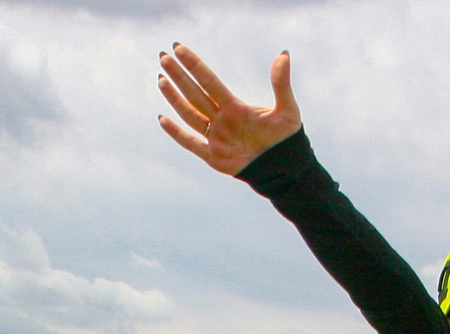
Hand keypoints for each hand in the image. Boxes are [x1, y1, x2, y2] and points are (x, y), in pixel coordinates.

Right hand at [158, 44, 300, 175]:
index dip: (194, 65)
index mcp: (235, 107)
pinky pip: (191, 143)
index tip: (178, 48)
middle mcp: (222, 120)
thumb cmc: (286, 139)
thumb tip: (283, 54)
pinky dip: (177, 133)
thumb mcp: (287, 109)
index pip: (209, 81)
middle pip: (195, 94)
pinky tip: (163, 119)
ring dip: (175, 98)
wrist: (286, 169)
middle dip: (179, 76)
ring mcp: (216, 138)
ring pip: (190, 114)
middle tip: (163, 56)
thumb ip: (281, 83)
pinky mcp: (214, 158)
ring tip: (161, 79)